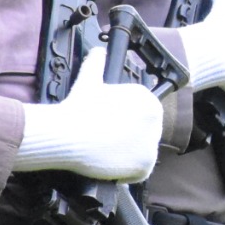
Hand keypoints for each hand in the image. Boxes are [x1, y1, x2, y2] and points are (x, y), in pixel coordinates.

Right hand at [16, 54, 165, 182]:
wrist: (68, 133)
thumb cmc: (79, 107)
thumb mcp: (89, 80)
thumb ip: (96, 64)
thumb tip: (97, 51)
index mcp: (147, 99)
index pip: (143, 115)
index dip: (125, 122)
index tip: (109, 126)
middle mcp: (155, 119)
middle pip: (144, 134)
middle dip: (128, 139)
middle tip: (106, 140)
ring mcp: (152, 143)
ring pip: (142, 153)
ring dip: (127, 155)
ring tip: (105, 152)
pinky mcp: (146, 165)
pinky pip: (140, 172)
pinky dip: (127, 172)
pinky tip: (111, 165)